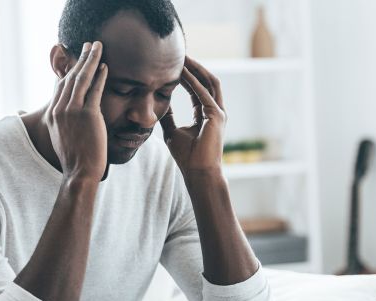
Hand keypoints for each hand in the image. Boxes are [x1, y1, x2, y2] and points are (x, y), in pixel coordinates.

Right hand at [47, 41, 108, 181]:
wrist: (80, 172)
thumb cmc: (75, 158)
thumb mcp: (61, 137)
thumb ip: (63, 122)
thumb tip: (69, 115)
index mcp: (52, 114)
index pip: (61, 85)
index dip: (70, 70)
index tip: (77, 59)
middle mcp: (59, 109)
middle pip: (70, 77)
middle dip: (81, 59)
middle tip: (89, 45)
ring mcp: (72, 111)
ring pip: (82, 79)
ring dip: (90, 60)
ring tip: (97, 47)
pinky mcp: (87, 114)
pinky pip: (94, 90)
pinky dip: (100, 76)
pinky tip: (105, 66)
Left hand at [160, 56, 226, 175]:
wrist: (198, 172)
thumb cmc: (187, 156)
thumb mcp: (172, 131)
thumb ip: (168, 116)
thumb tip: (157, 104)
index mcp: (207, 113)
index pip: (198, 88)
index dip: (187, 75)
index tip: (174, 64)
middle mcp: (216, 110)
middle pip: (206, 80)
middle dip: (194, 66)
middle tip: (179, 53)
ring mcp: (218, 112)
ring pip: (209, 82)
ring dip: (196, 69)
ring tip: (182, 57)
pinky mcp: (216, 116)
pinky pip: (204, 93)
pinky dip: (193, 82)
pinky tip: (182, 73)